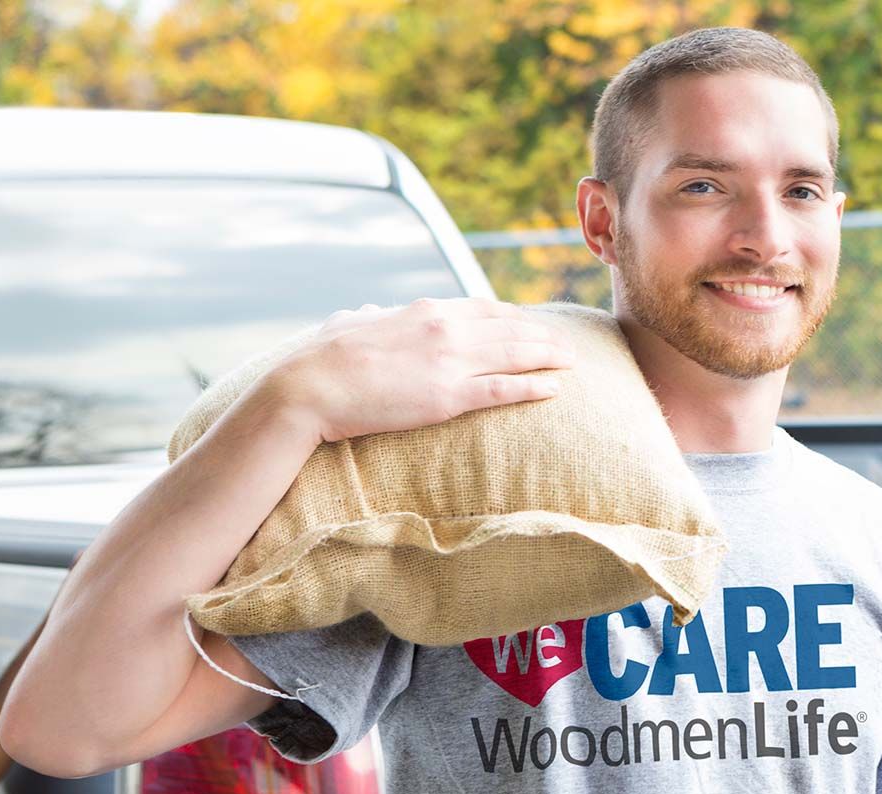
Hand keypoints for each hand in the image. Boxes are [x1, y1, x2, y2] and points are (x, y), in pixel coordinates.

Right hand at [267, 297, 575, 444]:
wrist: (309, 386)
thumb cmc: (321, 357)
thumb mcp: (349, 322)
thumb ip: (368, 316)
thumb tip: (368, 311)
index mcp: (424, 310)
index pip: (483, 308)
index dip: (514, 317)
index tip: (532, 323)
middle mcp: (445, 329)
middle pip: (510, 328)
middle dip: (542, 335)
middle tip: (567, 342)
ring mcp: (450, 361)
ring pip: (515, 354)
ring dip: (548, 356)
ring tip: (572, 361)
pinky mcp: (448, 396)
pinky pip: (503, 389)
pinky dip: (533, 386)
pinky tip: (555, 388)